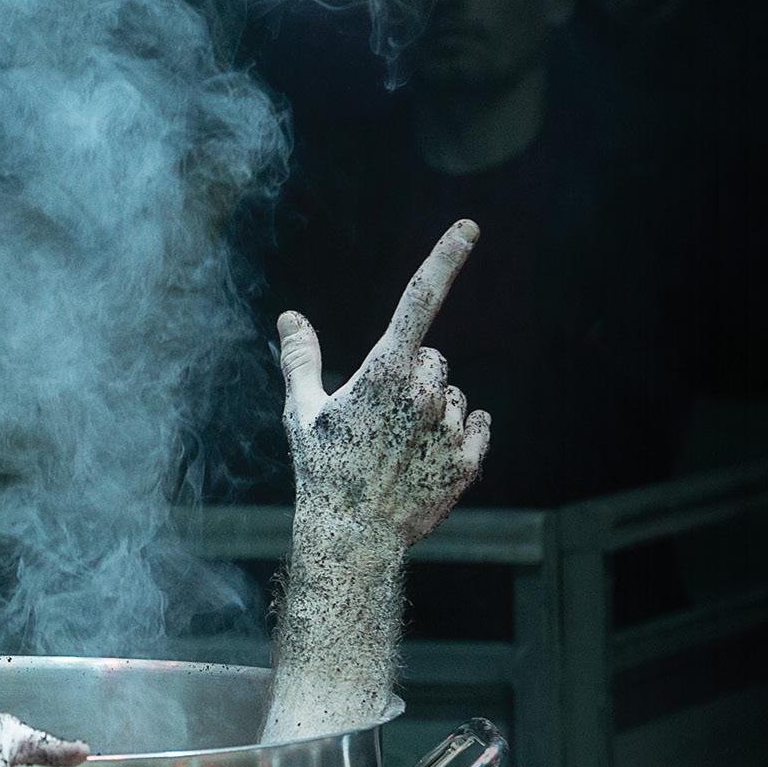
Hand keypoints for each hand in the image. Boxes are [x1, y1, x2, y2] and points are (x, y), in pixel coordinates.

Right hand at [276, 219, 490, 547]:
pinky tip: (427, 456)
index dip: (445, 259)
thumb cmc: (322, 471)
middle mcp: (423, 393)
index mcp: (384, 372)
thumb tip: (290, 317)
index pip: (419, 301)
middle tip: (379, 419)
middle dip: (412, 378)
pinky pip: (477, 423)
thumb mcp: (303, 412)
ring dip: (433, 411)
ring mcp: (449, 427)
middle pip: (433, 360)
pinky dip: (459, 434)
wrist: (353, 538)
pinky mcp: (468, 459)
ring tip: (398, 448)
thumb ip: (300, 358)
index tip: (470, 228)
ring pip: (453, 395)